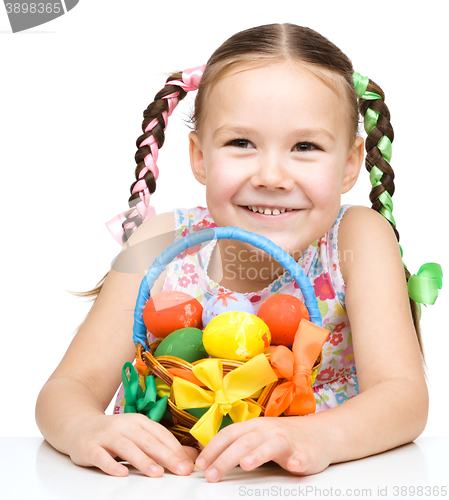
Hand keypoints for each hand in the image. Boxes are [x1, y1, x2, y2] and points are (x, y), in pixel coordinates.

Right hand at [66, 413, 195, 476]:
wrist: (79, 426)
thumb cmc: (115, 434)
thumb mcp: (138, 434)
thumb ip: (161, 445)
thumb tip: (191, 457)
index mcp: (139, 421)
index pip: (161, 435)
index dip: (176, 450)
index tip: (189, 465)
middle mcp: (124, 426)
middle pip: (148, 441)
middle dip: (167, 456)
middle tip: (181, 470)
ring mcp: (106, 435)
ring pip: (127, 448)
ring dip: (143, 460)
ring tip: (157, 473)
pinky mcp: (90, 447)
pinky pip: (101, 457)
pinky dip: (111, 465)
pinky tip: (121, 473)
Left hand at [195, 416, 332, 481]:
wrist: (321, 433)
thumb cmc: (284, 437)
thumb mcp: (258, 436)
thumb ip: (237, 443)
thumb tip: (208, 456)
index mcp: (254, 426)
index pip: (229, 434)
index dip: (213, 448)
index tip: (200, 465)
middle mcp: (269, 430)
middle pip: (244, 442)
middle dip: (226, 458)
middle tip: (212, 475)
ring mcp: (288, 440)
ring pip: (271, 445)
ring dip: (259, 454)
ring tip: (246, 464)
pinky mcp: (306, 453)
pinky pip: (302, 456)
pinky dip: (298, 460)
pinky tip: (294, 465)